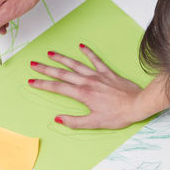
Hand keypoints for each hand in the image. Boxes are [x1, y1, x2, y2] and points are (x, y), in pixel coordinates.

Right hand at [30, 45, 152, 128]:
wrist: (137, 104)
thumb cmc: (118, 115)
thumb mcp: (95, 123)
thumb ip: (75, 121)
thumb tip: (58, 119)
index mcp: (83, 94)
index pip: (58, 88)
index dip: (43, 84)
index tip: (32, 81)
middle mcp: (87, 82)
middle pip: (62, 73)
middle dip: (46, 69)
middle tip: (34, 64)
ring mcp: (97, 75)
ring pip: (75, 64)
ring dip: (62, 58)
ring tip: (50, 53)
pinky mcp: (107, 72)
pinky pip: (96, 60)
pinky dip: (88, 52)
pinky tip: (81, 46)